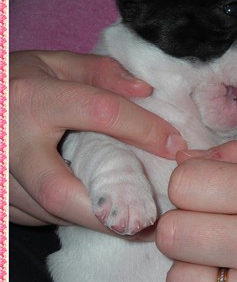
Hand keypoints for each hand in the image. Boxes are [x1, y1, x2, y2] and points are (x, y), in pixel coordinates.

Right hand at [10, 50, 186, 230]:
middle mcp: (12, 144)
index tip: (174, 145)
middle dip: (107, 212)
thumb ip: (99, 72)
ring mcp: (0, 178)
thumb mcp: (52, 63)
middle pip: (61, 192)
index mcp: (32, 99)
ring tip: (129, 215)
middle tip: (148, 218)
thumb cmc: (14, 81)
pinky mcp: (1, 200)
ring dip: (93, 218)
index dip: (143, 129)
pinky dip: (71, 216)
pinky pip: (39, 217)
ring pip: (51, 213)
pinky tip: (92, 209)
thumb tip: (145, 91)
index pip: (99, 113)